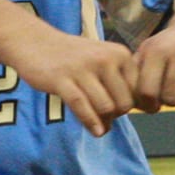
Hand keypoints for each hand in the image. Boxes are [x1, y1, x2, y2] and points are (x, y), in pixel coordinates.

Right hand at [7, 27, 136, 136]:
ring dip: (104, 122)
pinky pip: (81, 106)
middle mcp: (105, 59)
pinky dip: (90, 123)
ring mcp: (82, 68)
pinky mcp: (61, 79)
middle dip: (117, 116)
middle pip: (124, 102)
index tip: (119, 111)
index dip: (131, 106)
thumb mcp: (102, 59)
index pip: (137, 91)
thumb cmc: (70, 57)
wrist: (34, 42)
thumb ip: (120, 80)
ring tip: (99, 126)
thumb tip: (140, 110)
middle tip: (106, 118)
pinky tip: (95, 132)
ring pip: (105, 107)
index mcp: (120, 53)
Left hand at [133, 10, 174, 110]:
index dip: (148, 104)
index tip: (152, 103)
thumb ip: (133, 79)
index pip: (147, 92)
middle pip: (171, 99)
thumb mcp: (148, 54)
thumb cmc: (170, 47)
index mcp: (156, 49)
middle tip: (173, 90)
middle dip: (171, 100)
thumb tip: (127, 107)